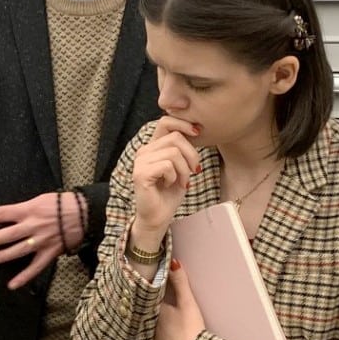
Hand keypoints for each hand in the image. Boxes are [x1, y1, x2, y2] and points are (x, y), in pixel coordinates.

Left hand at [0, 191, 86, 289]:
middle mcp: (32, 226)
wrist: (85, 212)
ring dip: (0, 257)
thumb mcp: (39, 200)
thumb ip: (23, 209)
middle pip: (4, 235)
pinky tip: (13, 284)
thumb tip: (7, 216)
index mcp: (28, 210)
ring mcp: (40, 241)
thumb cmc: (64, 203)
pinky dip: (24, 277)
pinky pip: (35, 267)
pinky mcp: (50, 252)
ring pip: (16, 251)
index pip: (0, 214)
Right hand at [131, 116, 200, 247]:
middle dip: (191, 155)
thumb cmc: (169, 194)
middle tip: (194, 171)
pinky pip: (167, 165)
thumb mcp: (181, 167)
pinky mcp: (141, 173)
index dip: (183, 123)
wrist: (158, 217)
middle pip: (176, 137)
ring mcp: (140, 161)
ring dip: (184, 170)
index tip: (198, 132)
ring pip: (174, 152)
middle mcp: (144, 151)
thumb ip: (183, 149)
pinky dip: (175, 176)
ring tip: (182, 181)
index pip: (166, 122)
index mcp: (153, 147)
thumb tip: (196, 130)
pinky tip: (170, 185)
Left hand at [154, 259, 204, 339]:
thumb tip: (173, 263)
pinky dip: (162, 339)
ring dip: (156, 325)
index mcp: (156, 312)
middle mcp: (151, 327)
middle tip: (160, 303)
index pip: (150, 299)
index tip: (154, 288)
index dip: (153, 294)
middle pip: (150, 315)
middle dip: (153, 309)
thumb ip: (180, 283)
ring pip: (152, 329)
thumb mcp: (187, 303)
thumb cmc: (191, 329)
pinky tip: (167, 337)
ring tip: (163, 320)